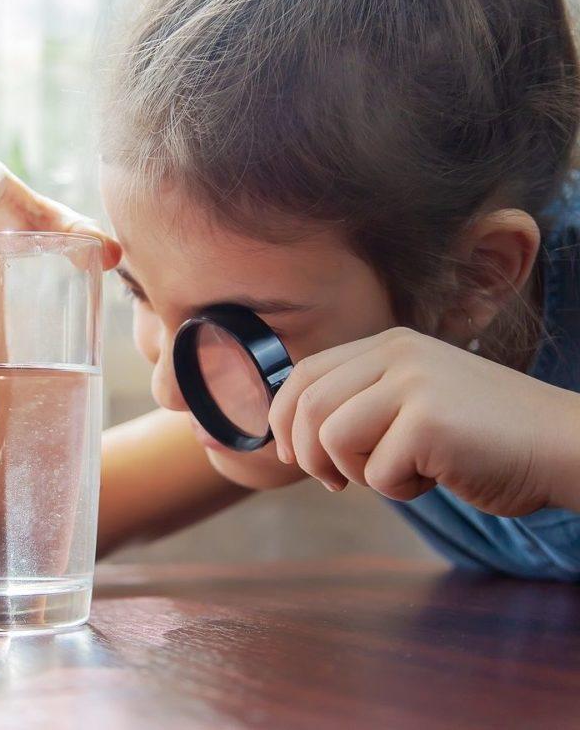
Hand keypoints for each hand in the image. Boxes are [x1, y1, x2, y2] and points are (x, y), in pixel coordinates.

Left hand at [268, 327, 579, 515]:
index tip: (290, 453)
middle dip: (307, 453)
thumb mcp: (415, 400)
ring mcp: (414, 383)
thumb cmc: (485, 437)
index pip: (304, 373)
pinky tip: (438, 476)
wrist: (563, 445)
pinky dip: (400, 490)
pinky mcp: (429, 421)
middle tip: (333, 482)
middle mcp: (397, 353)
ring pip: (333, 438)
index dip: (283, 417)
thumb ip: (363, 403)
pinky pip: (377, 472)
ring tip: (404, 472)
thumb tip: (294, 435)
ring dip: (359, 472)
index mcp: (389, 344)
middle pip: (308, 405)